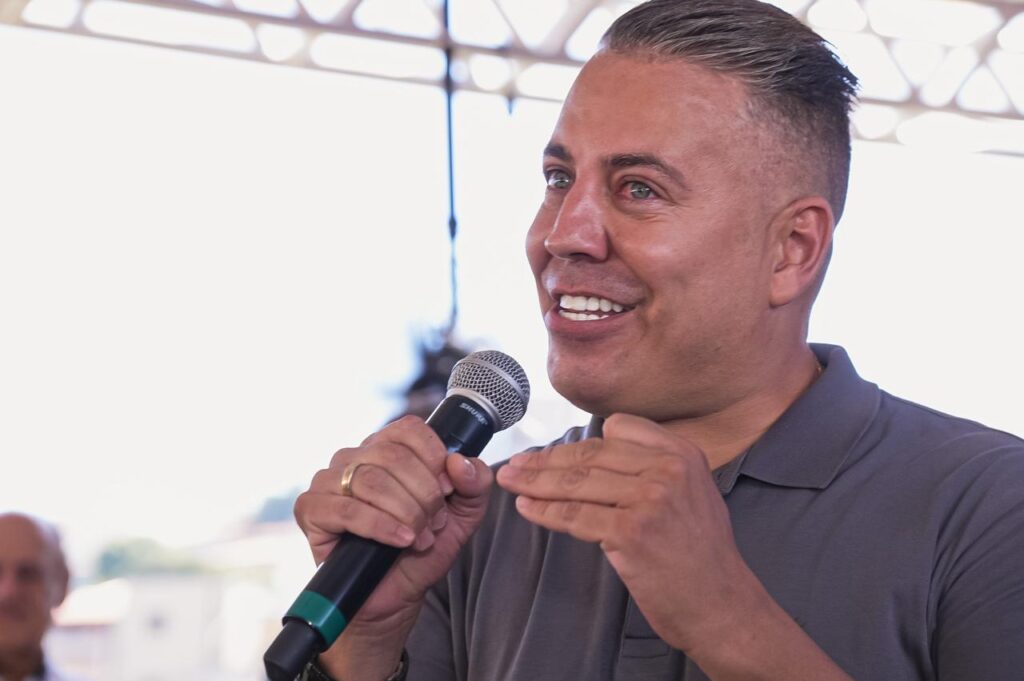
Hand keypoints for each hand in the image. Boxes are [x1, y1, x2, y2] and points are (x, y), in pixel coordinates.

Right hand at [293, 415, 493, 678]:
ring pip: (371, 480)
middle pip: (394, 456)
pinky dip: (381, 526)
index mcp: (388, 447)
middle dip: (424, 494)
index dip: (435, 459)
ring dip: (406, 512)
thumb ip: (475, 484)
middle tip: (435, 523)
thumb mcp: (463, 515)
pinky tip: (401, 541)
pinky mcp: (311, 508)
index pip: (410, 429)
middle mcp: (355, 456)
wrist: (395, 596)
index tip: (448, 491)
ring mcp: (329, 480)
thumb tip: (460, 462)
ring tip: (420, 538)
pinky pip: (346, 508)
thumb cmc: (422, 549)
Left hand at [495, 412, 754, 653]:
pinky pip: (574, 515)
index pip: (618, 427)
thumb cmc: (700, 554)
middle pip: (591, 454)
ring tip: (510, 482)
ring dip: (536, 482)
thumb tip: (595, 456)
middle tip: (516, 464)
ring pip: (577, 482)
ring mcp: (650, 498)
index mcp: (682, 451)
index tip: (551, 452)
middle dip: (546, 460)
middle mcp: (668, 467)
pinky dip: (545, 512)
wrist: (722, 604)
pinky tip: (527, 508)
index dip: (580, 441)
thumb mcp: (691, 491)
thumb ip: (653, 467)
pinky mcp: (631, 531)